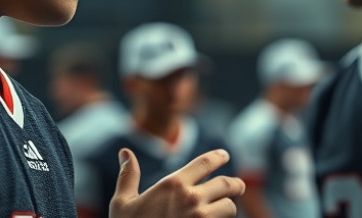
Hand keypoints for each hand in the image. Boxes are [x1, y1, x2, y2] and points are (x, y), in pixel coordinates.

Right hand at [109, 148, 244, 217]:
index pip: (206, 162)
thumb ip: (128, 176)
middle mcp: (191, 198)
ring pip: (230, 208)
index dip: (219, 157)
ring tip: (227, 208)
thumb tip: (125, 152)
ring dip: (229, 207)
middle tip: (239, 186)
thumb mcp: (122, 203)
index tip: (225, 156)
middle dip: (236, 184)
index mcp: (173, 184)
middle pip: (226, 184)